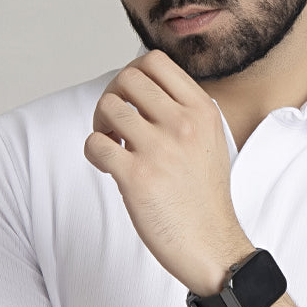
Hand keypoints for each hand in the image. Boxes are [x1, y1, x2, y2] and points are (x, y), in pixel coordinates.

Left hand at [85, 51, 252, 291]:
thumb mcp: (210, 139)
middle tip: (116, 124)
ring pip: (107, 107)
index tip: (132, 101)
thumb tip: (143, 85)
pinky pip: (95, 144)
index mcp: (202, 110)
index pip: (155, 62)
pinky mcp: (137, 177)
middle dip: (113, 97)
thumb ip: (184, 110)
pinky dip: (94, 152)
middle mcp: (183, 124)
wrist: (212, 245)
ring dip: (100, 123)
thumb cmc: (204, 196)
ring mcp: (160, 149)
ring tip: (113, 144)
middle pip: (127, 79)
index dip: (132, 76)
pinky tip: (108, 166)